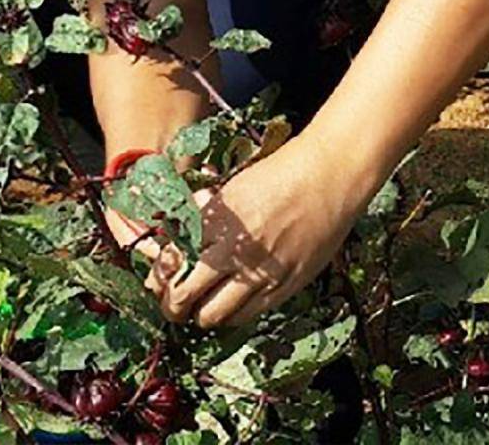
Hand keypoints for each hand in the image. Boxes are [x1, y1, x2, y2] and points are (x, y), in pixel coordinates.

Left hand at [140, 134, 361, 328]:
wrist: (329, 176)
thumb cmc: (280, 174)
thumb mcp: (232, 187)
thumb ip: (203, 214)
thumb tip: (173, 236)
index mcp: (215, 222)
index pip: (170, 264)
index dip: (160, 278)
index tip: (160, 282)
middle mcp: (233, 251)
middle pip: (184, 297)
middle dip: (172, 305)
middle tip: (174, 304)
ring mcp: (261, 272)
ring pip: (213, 315)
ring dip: (201, 314)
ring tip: (202, 307)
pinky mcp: (286, 285)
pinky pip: (248, 314)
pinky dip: (232, 314)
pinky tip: (232, 303)